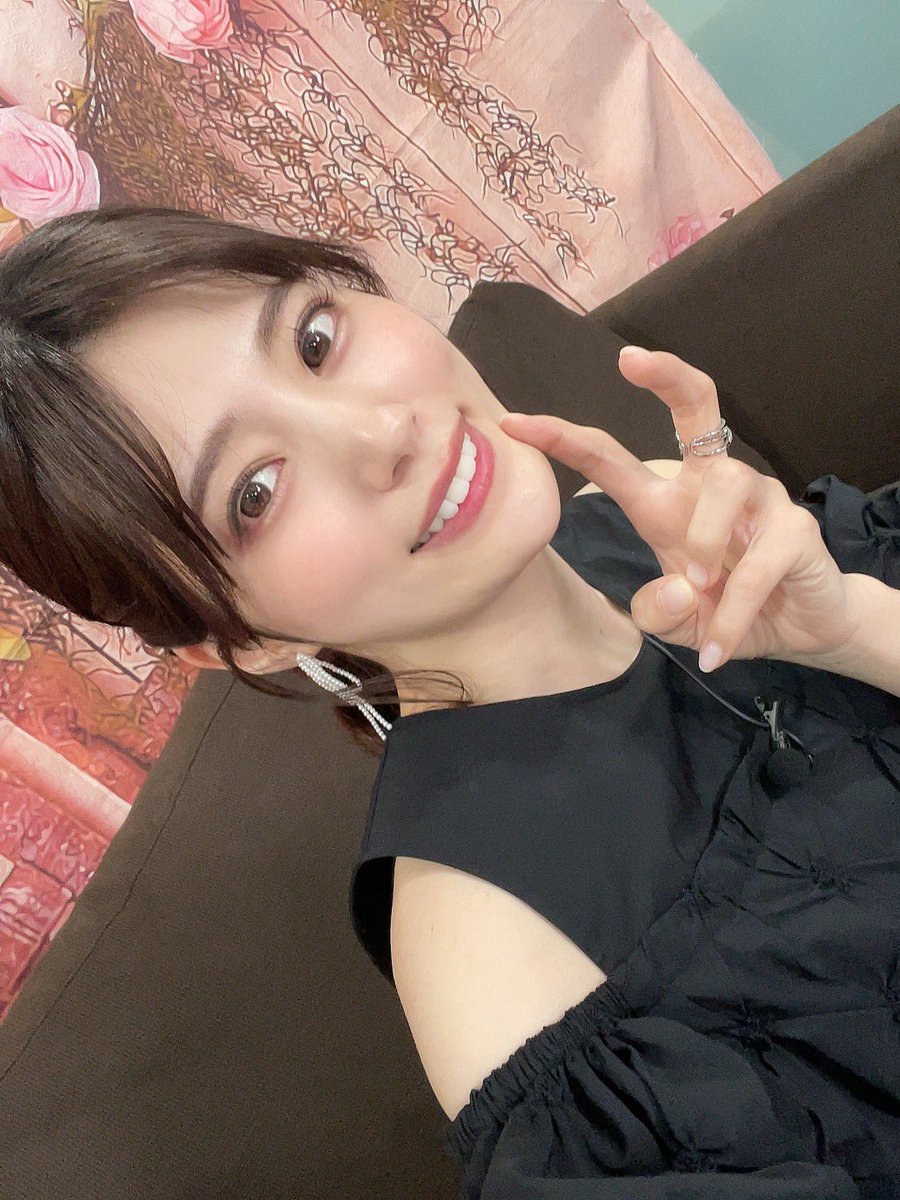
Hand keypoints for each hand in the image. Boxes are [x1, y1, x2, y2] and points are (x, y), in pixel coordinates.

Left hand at [499, 346, 859, 672]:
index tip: (515, 421)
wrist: (797, 631)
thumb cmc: (725, 611)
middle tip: (629, 358)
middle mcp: (711, 486)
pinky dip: (733, 612)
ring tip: (701, 591)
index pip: (611, 457)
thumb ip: (655, 611)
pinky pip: (758, 562)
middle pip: (696, 405)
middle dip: (665, 375)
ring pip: (725, 483)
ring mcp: (761, 499)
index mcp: (667, 502)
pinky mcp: (797, 528)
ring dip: (705, 542)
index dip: (564, 438)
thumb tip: (679, 586)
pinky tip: (721, 647)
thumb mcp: (675, 621)